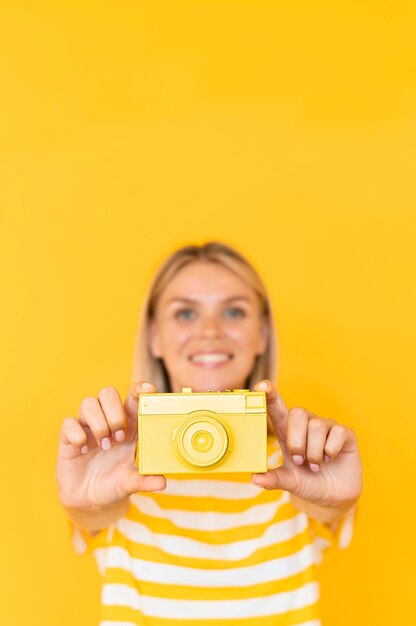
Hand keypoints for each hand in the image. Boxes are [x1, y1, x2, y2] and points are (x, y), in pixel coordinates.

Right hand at [57, 381, 165, 513]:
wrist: (88, 502)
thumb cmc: (114, 484)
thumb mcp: (131, 483)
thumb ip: (145, 481)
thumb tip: (162, 484)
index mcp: (128, 426)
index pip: (132, 398)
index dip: (139, 390)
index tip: (148, 390)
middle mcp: (107, 421)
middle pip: (108, 393)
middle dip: (114, 412)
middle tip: (119, 437)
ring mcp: (87, 427)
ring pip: (89, 403)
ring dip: (98, 423)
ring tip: (104, 446)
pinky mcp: (68, 437)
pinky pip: (69, 422)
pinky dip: (77, 435)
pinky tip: (83, 450)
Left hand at [252, 380, 361, 508]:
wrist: (334, 496)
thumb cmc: (308, 482)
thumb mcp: (289, 482)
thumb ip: (274, 479)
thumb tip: (255, 478)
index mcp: (288, 431)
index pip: (276, 406)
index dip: (270, 394)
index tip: (261, 386)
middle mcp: (307, 424)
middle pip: (298, 412)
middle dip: (296, 440)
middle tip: (299, 460)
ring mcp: (326, 427)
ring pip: (317, 425)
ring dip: (314, 452)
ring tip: (316, 465)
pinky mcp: (346, 433)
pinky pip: (338, 432)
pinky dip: (331, 450)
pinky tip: (330, 459)